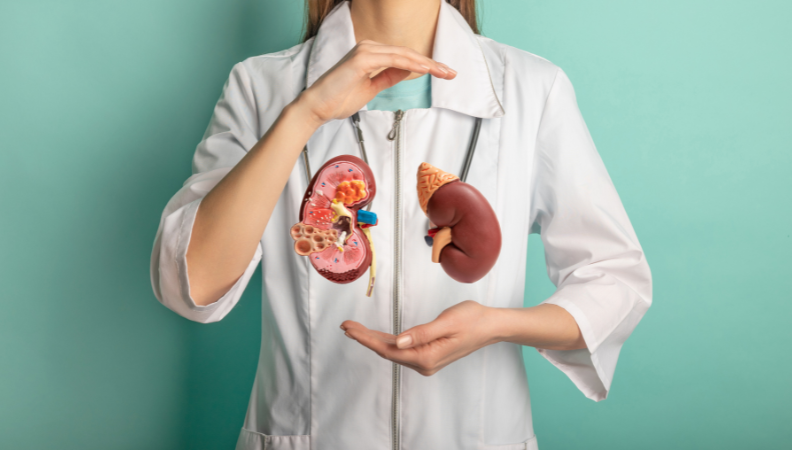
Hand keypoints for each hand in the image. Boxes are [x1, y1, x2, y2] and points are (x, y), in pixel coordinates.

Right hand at [294, 40, 456, 126]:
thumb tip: (407, 72)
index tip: (443, 73)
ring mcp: (365, 51)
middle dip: (432, 64)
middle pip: (408, 53)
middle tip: (451, 73)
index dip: (425, 65)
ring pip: (404, 54)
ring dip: (426, 63)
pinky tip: (425, 70)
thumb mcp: (372, 88)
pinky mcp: (362, 58)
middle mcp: (369, 48)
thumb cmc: (338, 99)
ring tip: (443, 72)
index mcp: (370, 53)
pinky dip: (411, 64)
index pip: (404, 57)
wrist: (317, 107)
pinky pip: (393, 59)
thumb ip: (389, 77)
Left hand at [341, 300, 497, 375]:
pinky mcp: (427, 354)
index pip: (389, 350)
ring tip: (354, 329)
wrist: (491, 326)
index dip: (366, 339)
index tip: (349, 329)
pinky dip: (386, 341)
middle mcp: (424, 364)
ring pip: (393, 351)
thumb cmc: (472, 320)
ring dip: (373, 340)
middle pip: (387, 351)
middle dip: (365, 339)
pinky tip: (375, 336)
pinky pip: (402, 349)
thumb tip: (399, 342)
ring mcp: (425, 361)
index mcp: (426, 358)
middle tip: (345, 325)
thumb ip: (422, 333)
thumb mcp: (447, 322)